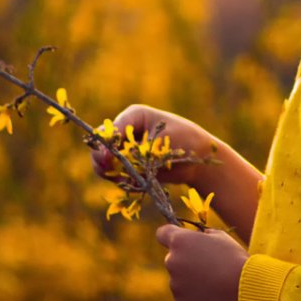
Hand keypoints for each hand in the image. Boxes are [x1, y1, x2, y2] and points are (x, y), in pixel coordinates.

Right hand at [89, 104, 215, 183]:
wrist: (200, 159)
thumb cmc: (186, 140)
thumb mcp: (163, 142)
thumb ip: (140, 151)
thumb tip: (118, 161)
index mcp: (134, 117)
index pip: (110, 129)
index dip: (105, 144)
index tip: (109, 158)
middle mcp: (125, 132)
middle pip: (100, 144)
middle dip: (101, 158)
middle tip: (107, 170)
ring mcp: (125, 150)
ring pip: (104, 162)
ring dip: (109, 172)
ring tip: (123, 180)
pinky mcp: (129, 166)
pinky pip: (115, 175)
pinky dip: (120, 181)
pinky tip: (132, 183)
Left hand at [154, 224, 246, 300]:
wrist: (244, 288)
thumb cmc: (234, 258)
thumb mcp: (221, 237)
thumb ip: (204, 235)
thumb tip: (199, 237)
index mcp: (180, 241)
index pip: (162, 233)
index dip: (170, 236)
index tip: (180, 240)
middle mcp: (172, 261)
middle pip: (173, 259)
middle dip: (186, 261)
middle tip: (209, 266)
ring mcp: (175, 284)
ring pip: (179, 280)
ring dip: (191, 280)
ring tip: (215, 283)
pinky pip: (185, 297)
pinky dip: (195, 297)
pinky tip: (213, 295)